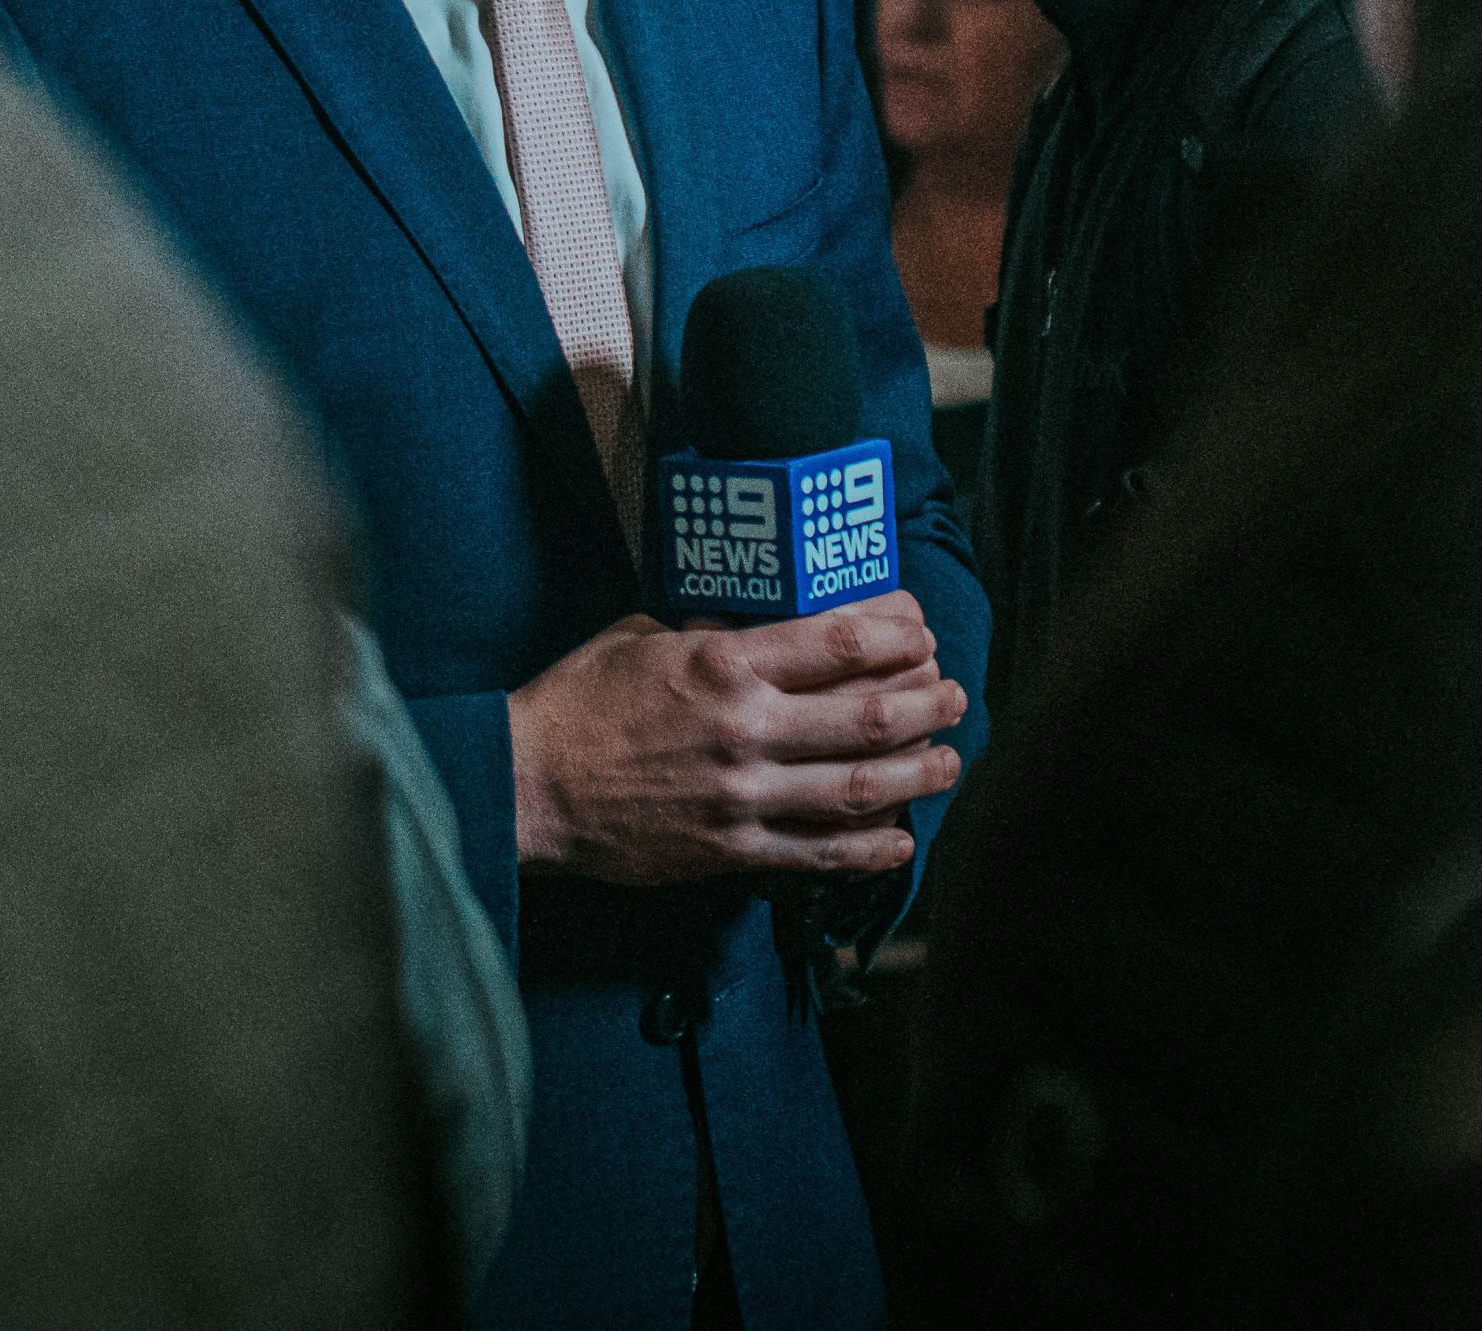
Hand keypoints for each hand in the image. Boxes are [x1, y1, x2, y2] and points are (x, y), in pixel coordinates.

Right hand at [507, 589, 967, 888]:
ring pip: (858, 787)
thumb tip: (760, 627)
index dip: (895, 632)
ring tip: (948, 762)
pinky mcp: (730, 851)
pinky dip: (868, 849)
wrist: (528, 787)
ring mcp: (742, 796)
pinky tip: (900, 840)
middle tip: (953, 694)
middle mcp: (745, 729)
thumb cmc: (578, 702)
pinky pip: (818, 854)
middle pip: (868, 715)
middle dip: (927, 702)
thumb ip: (710, 634)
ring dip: (917, 774)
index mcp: (723, 665)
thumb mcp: (642, 636)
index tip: (920, 628)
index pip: (837, 641)